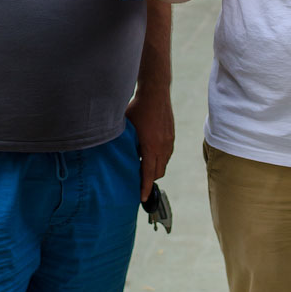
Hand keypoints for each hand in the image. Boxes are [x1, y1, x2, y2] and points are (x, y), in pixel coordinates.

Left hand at [126, 87, 173, 201]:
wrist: (155, 93)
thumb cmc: (138, 108)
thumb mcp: (127, 127)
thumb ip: (126, 143)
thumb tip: (118, 155)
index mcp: (150, 146)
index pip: (149, 174)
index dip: (145, 188)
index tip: (143, 198)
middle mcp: (162, 146)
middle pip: (158, 172)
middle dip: (150, 179)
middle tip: (139, 181)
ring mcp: (169, 141)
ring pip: (164, 163)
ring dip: (155, 168)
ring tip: (144, 166)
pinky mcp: (171, 135)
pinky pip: (167, 154)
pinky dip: (160, 158)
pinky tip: (151, 153)